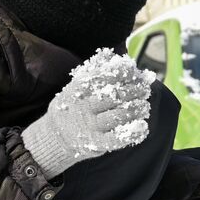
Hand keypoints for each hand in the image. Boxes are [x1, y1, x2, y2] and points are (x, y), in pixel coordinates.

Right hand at [21, 57, 152, 175]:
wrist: (55, 135)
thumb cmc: (74, 105)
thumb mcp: (77, 85)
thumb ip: (95, 70)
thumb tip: (115, 56)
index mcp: (78, 89)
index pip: (103, 77)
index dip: (122, 73)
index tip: (134, 72)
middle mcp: (83, 107)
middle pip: (113, 96)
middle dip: (133, 91)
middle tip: (144, 89)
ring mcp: (89, 127)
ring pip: (117, 117)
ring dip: (135, 110)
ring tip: (144, 106)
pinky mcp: (95, 143)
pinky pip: (115, 140)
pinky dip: (131, 134)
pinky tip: (142, 127)